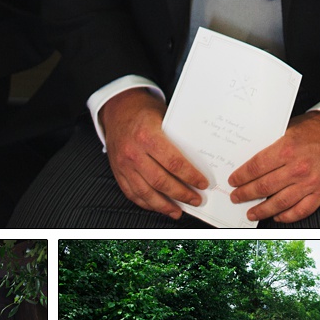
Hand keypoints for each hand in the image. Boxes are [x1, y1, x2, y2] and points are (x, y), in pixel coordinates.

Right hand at [101, 88, 207, 218]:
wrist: (117, 108)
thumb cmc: (144, 111)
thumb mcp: (164, 116)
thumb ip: (178, 136)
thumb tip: (200, 157)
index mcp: (147, 136)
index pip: (173, 162)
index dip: (190, 176)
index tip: (203, 183)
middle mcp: (133, 153)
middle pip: (161, 181)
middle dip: (181, 194)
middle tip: (196, 199)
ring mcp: (123, 164)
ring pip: (145, 192)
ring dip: (164, 205)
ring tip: (179, 211)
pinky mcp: (117, 172)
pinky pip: (132, 193)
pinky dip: (146, 203)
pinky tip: (159, 206)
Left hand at [227, 110, 319, 222]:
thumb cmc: (316, 129)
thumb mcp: (289, 128)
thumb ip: (272, 145)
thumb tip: (251, 162)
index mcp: (287, 149)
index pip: (256, 167)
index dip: (241, 176)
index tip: (233, 181)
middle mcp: (298, 168)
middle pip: (264, 186)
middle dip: (246, 194)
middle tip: (236, 197)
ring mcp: (310, 182)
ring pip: (280, 203)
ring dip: (262, 210)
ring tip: (251, 212)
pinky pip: (301, 210)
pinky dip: (287, 216)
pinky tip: (277, 216)